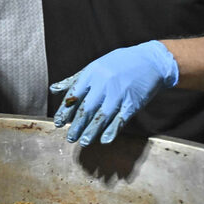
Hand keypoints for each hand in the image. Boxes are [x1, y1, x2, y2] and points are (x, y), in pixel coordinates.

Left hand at [49, 40, 178, 145]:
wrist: (151, 61)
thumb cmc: (119, 64)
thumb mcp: (95, 66)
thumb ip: (74, 80)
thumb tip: (52, 90)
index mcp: (92, 73)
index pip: (74, 95)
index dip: (65, 110)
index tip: (58, 123)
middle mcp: (103, 83)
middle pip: (86, 108)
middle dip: (76, 125)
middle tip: (70, 137)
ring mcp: (119, 93)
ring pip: (101, 116)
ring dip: (91, 131)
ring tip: (83, 141)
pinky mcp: (133, 103)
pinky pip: (120, 120)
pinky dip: (111, 131)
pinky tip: (104, 140)